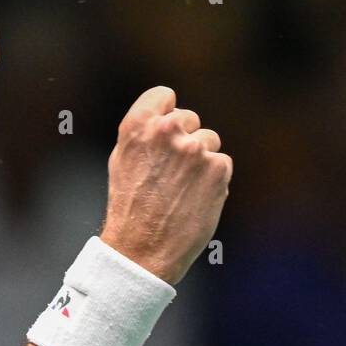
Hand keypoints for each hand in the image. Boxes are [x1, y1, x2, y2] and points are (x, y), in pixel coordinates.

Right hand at [100, 85, 232, 285]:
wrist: (142, 250)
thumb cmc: (130, 208)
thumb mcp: (123, 160)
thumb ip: (145, 133)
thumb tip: (169, 117)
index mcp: (138, 124)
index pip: (164, 95)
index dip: (166, 113)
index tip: (166, 131)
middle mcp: (167, 130)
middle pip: (189, 118)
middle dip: (185, 139)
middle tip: (170, 174)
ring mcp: (195, 148)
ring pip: (209, 141)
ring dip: (201, 161)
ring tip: (181, 190)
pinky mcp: (218, 168)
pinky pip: (222, 163)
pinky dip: (214, 180)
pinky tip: (195, 200)